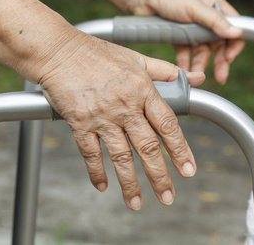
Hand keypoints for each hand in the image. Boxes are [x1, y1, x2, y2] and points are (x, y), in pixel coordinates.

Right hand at [39, 31, 204, 209]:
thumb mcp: (135, 57)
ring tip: (136, 203)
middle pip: (147, 147)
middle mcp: (124, 105)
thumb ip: (166, 71)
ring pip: (120, 156)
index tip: (188, 170)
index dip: (180, 149)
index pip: (167, 124)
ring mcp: (101, 116)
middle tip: (167, 197)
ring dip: (129, 182)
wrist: (58, 50)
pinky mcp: (79, 122)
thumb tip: (195, 78)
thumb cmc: (97, 52)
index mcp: (142, 89)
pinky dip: (96, 172)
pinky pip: (90, 153)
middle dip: (159, 176)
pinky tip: (103, 186)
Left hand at [132, 0, 244, 83]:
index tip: (229, 58)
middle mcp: (206, 17)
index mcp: (215, 6)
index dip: (234, 44)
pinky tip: (184, 70)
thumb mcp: (194, 8)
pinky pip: (185, 52)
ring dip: (201, 63)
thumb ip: (214, 21)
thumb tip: (236, 33)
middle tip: (221, 76)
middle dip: (221, 60)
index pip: (233, 28)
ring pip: (202, 50)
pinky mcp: (178, 35)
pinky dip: (185, 61)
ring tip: (197, 74)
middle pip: (219, 43)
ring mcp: (192, 27)